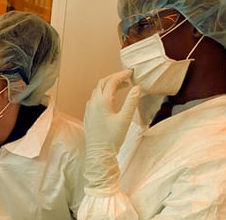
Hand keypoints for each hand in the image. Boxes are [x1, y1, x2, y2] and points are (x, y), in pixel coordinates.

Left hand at [83, 69, 141, 194]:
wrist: (98, 152)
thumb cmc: (112, 137)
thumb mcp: (125, 119)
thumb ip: (131, 102)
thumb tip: (137, 87)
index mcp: (102, 101)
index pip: (111, 82)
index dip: (121, 75)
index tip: (131, 72)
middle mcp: (93, 102)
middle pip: (102, 83)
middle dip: (114, 78)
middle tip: (127, 77)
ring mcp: (89, 108)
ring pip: (97, 90)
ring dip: (109, 85)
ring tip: (122, 86)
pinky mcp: (88, 114)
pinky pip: (95, 98)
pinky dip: (103, 93)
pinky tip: (110, 99)